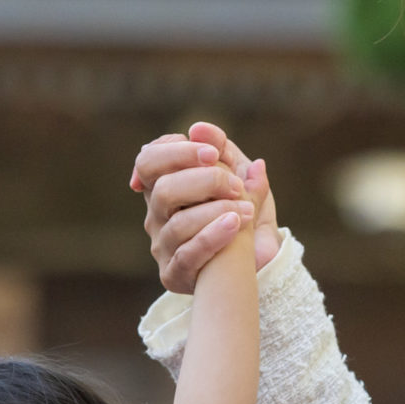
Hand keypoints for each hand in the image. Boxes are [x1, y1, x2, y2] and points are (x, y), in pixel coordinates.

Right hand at [130, 122, 279, 294]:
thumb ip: (225, 153)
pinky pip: (188, 255)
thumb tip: (200, 129)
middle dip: (202, 180)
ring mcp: (163, 246)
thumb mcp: (240, 178)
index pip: (148, 161)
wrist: (256, 260)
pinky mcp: (174, 274)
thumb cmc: (241, 214)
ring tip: (246, 210)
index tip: (213, 153)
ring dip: (216, 211)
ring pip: (177, 224)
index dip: (176, 151)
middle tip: (234, 184)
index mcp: (165, 186)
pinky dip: (213, 236)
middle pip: (162, 189)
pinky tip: (236, 224)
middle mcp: (157, 216)